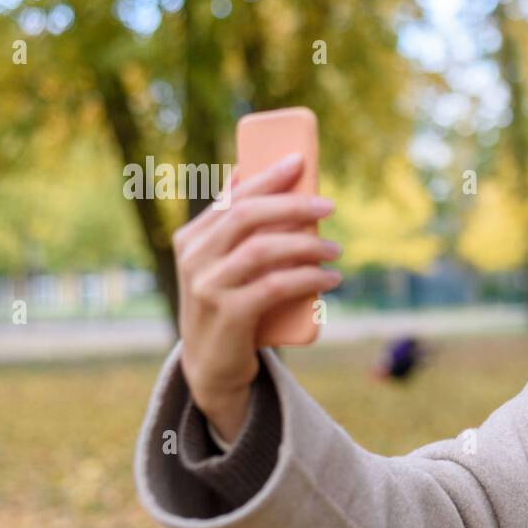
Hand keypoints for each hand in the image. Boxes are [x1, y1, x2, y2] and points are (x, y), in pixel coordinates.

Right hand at [174, 153, 340, 442]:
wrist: (212, 366)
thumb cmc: (229, 305)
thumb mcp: (224, 265)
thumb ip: (235, 230)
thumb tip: (255, 176)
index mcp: (191, 239)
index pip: (231, 197)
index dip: (266, 177)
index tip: (300, 161)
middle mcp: (194, 259)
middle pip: (245, 216)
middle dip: (291, 205)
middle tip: (328, 206)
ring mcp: (207, 287)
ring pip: (261, 250)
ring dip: (306, 245)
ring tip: (335, 251)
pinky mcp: (229, 315)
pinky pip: (274, 286)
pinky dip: (307, 278)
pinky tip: (330, 278)